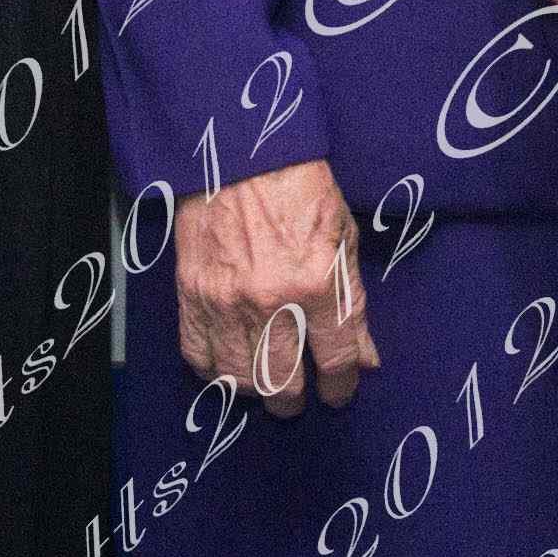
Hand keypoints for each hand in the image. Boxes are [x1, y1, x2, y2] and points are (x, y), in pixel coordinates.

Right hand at [178, 160, 377, 416]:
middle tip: (298, 399)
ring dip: (256, 392)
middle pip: (283, 383)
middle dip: (294, 401)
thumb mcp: (344, 239)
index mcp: (318, 283)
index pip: (337, 359)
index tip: (340, 392)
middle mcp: (272, 301)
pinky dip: (214, 371)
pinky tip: (229, 366)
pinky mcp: (192, 297)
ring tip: (265, 386)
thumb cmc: (301, 190)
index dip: (342, 386)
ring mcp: (226, 303)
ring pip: (239, 381)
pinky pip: (198, 358)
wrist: (242, 155)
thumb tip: (365, 358)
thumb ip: (352, 303)